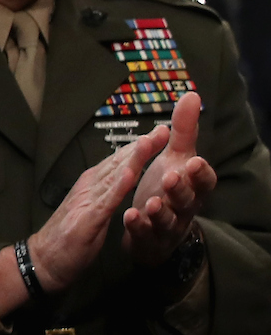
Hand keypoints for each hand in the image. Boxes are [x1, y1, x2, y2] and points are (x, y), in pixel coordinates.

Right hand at [0, 129, 168, 319]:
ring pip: (113, 175)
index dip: (139, 147)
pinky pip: (106, 200)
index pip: (118, 162)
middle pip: (118, 162)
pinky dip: (118, 186)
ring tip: (150, 142)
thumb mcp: (92, 212)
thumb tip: (120, 180)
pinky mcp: (87, 219)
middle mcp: (89, 187)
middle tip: (163, 129)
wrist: (44, 260)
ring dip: (132, 158)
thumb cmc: (68, 239)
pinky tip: (131, 175)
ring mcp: (87, 201)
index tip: (159, 133)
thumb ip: (105, 195)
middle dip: (141, 146)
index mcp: (92, 185)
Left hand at [125, 92, 216, 265]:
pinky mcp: (149, 239)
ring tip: (151, 202)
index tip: (194, 160)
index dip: (200, 173)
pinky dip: (138, 226)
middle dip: (180, 188)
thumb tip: (191, 95)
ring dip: (161, 211)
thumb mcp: (176, 158)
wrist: (154, 227)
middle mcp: (184, 207)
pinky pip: (144, 234)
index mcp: (193, 186)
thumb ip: (183, 130)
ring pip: (168, 221)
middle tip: (171, 176)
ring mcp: (167, 225)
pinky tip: (129, 216)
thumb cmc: (168, 188)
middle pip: (188, 200)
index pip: (204, 180)